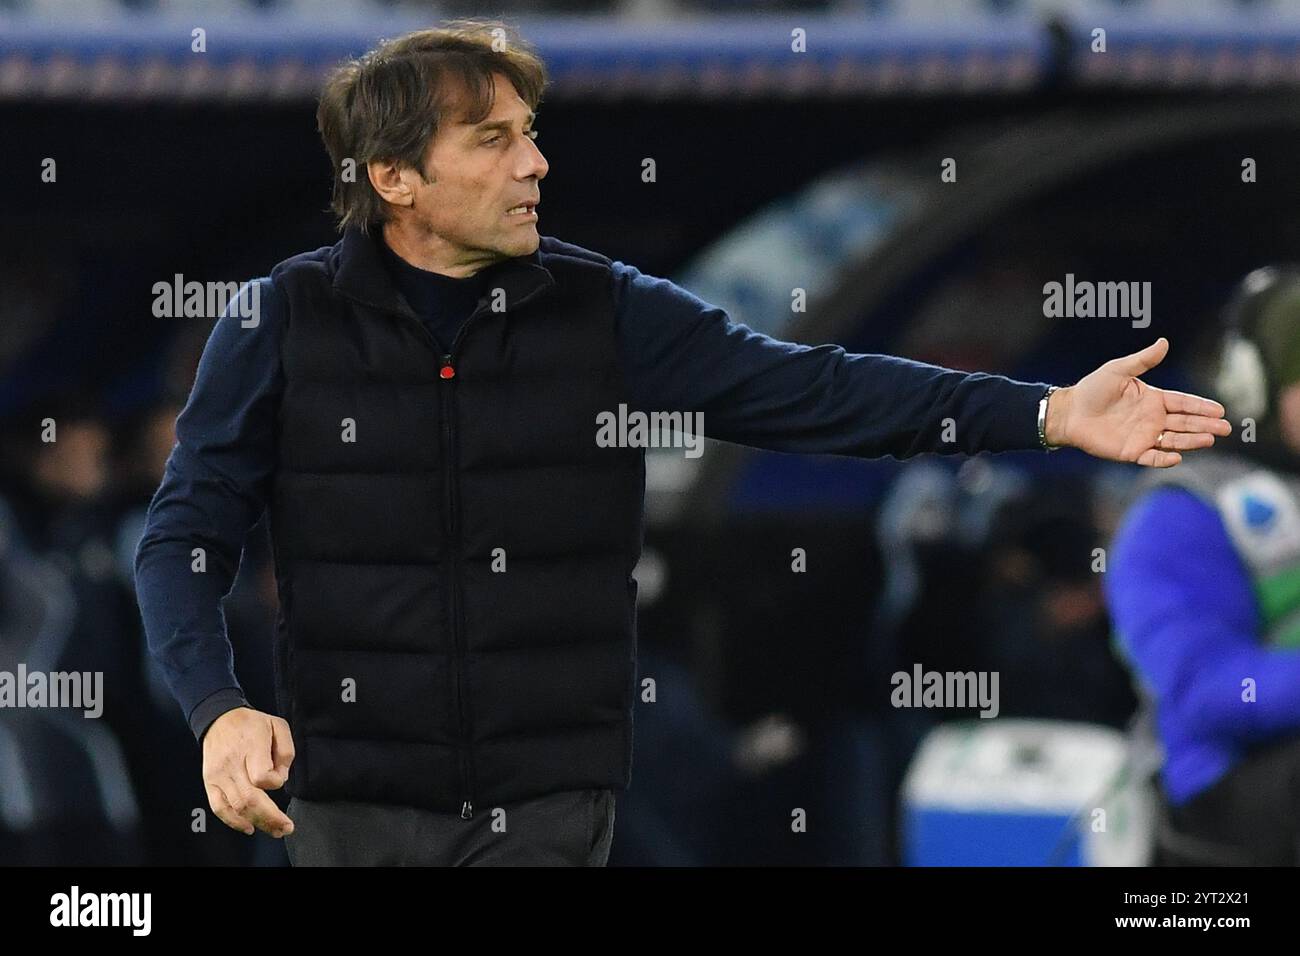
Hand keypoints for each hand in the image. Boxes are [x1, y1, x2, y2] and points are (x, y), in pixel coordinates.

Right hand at [202, 707, 295, 836]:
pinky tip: (248, 827)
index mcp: (250, 746)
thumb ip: (286, 751)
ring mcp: (218, 775)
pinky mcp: (209, 783)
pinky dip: (233, 821)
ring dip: (257, 822)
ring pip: (236, 807)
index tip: (279, 778)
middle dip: (270, 818)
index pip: (262, 776)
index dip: (275, 782)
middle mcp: (232, 764)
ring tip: (274, 830)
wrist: (219, 719)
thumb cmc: (252, 724)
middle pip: (249, 798)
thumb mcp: (278, 725)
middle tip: (286, 827)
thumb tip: (281, 778)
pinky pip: (219, 807)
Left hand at [1045, 337, 1231, 467]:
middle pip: (1185, 423)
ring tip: (1210, 440)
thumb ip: (1143, 360)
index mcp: (1153, 399)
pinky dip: (1165, 459)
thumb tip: (1164, 342)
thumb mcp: (1119, 370)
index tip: (1220, 410)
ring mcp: (1143, 436)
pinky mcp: (1131, 452)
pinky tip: (1177, 457)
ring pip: (1174, 440)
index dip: (1201, 407)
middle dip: (1205, 425)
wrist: (1070, 411)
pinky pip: (1152, 458)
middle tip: (1225, 429)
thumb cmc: (1093, 389)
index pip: (1183, 404)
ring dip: (1192, 441)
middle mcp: (1152, 419)